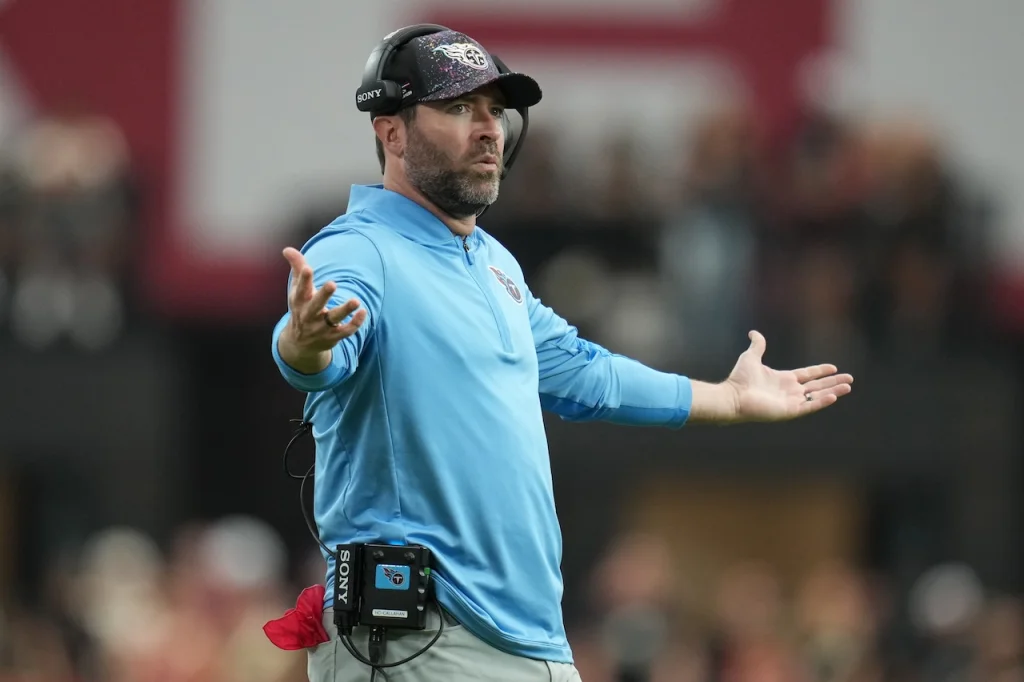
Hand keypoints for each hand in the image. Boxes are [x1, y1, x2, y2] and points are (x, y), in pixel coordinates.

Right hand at [278, 247, 365, 372]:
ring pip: (333, 319)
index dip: (303, 279)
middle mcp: (309, 315)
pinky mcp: (333, 336)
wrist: (300, 344)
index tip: (307, 268)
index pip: (300, 290)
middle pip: (316, 305)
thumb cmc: (301, 308)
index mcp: (300, 301)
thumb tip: (287, 249)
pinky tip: (364, 312)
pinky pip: (345, 331)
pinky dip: (355, 323)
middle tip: (332, 283)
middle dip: (323, 295)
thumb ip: (296, 268)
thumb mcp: (297, 290)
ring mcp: (321, 327)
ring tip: (356, 301)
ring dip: (344, 310)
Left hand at [724, 331, 852, 421]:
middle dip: (833, 382)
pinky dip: (821, 402)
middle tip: (850, 379)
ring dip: (833, 391)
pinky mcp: (789, 411)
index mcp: (783, 379)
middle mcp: (789, 391)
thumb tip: (754, 332)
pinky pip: (809, 406)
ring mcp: (790, 402)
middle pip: (816, 386)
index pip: (807, 375)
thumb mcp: (751, 357)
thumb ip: (757, 345)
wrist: (733, 395)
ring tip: (848, 387)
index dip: (820, 371)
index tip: (833, 367)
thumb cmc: (739, 379)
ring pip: (817, 396)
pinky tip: (834, 396)